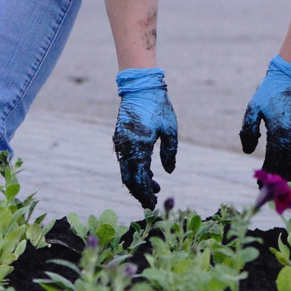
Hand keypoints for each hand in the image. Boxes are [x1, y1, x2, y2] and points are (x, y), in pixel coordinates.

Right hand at [113, 68, 177, 209]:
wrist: (141, 86)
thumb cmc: (158, 106)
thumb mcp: (170, 129)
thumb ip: (170, 152)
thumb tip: (168, 172)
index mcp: (138, 147)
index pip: (139, 179)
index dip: (145, 194)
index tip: (153, 204)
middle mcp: (125, 147)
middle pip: (129, 179)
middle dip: (140, 192)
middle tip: (152, 200)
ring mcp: (120, 143)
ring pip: (126, 170)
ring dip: (138, 181)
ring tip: (155, 186)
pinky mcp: (120, 138)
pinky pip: (125, 160)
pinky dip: (134, 169)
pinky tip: (148, 172)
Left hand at [240, 56, 290, 182]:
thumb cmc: (270, 92)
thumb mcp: (253, 108)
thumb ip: (248, 131)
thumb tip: (248, 151)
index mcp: (278, 132)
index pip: (273, 163)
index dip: (267, 177)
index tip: (260, 185)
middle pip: (290, 169)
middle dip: (281, 182)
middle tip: (273, 190)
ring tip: (288, 189)